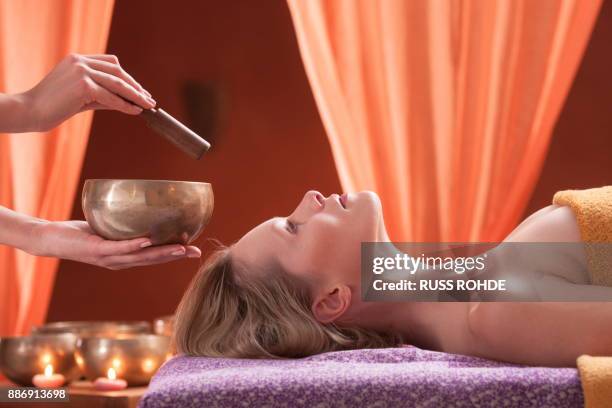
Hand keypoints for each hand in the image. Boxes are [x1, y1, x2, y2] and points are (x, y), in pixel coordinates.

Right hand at [23, 53, 155, 131]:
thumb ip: (101, 94)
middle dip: (136, 86)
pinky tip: (135, 111)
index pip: (111, 63)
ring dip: (136, 96)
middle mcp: (80, 61)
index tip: (139, 89)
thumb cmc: (53, 106)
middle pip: (118, 71)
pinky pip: (111, 97)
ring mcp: (82, 71)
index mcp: (78, 58)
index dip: (128, 77)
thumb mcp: (81, 96)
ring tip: (148, 105)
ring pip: (117, 84)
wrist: (30, 111)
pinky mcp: (83, 86)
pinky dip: (125, 105)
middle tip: (149, 99)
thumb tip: (126, 101)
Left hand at [30, 220, 200, 269]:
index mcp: (124, 257)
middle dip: (176, 256)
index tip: (194, 250)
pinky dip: (135, 245)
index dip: (175, 254)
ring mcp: (109, 258)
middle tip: (196, 252)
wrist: (50, 240)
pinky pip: (120, 248)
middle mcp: (120, 261)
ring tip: (180, 248)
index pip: (154, 257)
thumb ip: (121, 225)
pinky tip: (148, 240)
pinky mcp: (98, 251)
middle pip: (153, 260)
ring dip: (162, 253)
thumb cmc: (77, 233)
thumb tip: (139, 208)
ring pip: (141, 256)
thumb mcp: (105, 229)